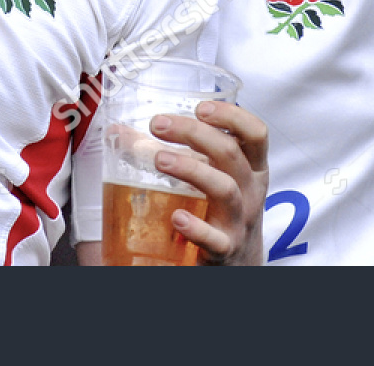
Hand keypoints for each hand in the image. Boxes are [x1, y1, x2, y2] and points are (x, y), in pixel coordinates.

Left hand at [150, 101, 267, 264]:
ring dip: (191, 170)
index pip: (255, 134)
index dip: (232, 116)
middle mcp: (249, 192)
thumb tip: (118, 132)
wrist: (238, 265)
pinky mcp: (224, 251)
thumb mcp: (209, 177)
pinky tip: (176, 217)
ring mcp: (239, 222)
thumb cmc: (218, 209)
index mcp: (249, 169)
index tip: (200, 108)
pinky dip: (196, 228)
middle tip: (158, 125)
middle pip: (230, 154)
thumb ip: (170, 151)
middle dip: (194, 133)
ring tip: (160, 159)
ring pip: (225, 190)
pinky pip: (215, 239)